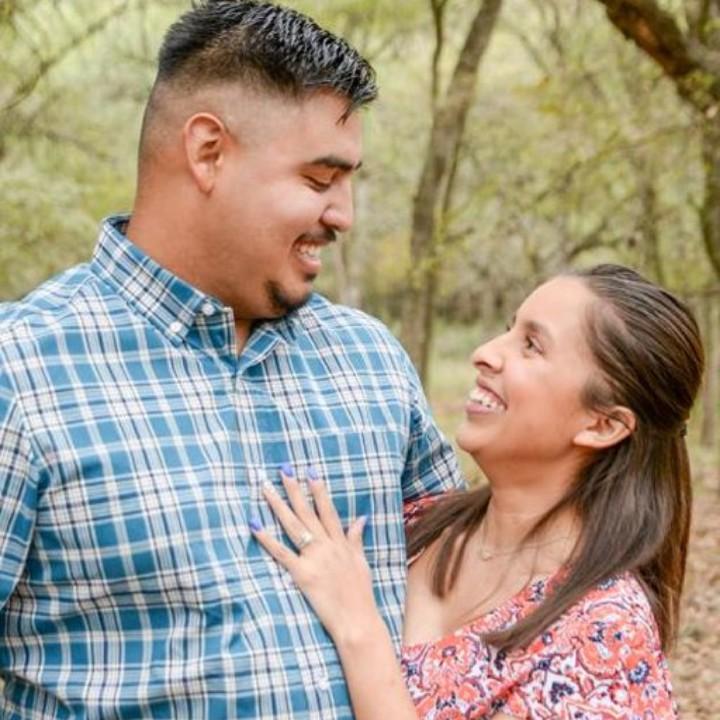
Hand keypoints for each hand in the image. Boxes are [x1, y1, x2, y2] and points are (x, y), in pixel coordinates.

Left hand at [251, 467, 378, 641]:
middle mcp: (327, 545)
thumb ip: (356, 539)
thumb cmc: (361, 594)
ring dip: (278, 505)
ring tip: (266, 488)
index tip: (309, 471)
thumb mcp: (361, 562)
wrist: (358, 620)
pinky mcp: (302, 574)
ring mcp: (314, 558)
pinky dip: (266, 538)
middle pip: (307, 512)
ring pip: (293, 525)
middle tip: (283, 470)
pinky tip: (254, 525)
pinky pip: (281, 553)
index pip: (327, 510)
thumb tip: (360, 518)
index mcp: (341, 542)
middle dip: (295, 489)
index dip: (318, 490)